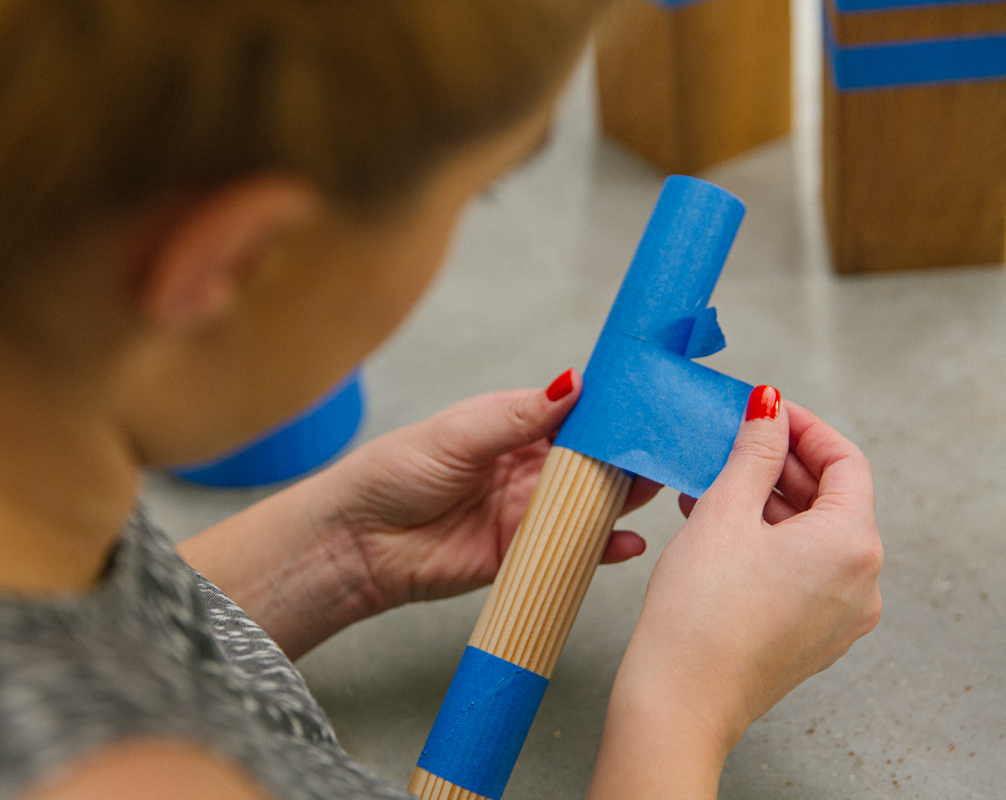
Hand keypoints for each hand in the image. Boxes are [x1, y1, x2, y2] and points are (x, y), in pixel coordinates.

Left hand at [322, 369, 659, 614]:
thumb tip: (573, 383)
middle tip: (661, 450)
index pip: (573, 415)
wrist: (357, 541)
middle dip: (625, 456)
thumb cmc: (394, 474)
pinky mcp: (521, 555)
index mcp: (511, 427)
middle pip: (590, 461)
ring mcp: (526, 513)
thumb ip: (518, 416)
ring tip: (652, 489)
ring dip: (622, 499)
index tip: (645, 404)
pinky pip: (572, 551)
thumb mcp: (458, 434)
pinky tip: (625, 542)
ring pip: (589, 504)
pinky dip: (602, 548)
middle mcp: (526, 469)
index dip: (608, 411)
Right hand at [589, 387, 881, 799]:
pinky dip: (768, 539)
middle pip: (833, 498)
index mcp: (851, 544)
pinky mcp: (812, 635)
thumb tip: (769, 409)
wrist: (679, 699)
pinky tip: (718, 527)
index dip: (803, 427)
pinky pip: (801, 569)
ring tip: (712, 485)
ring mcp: (840, 614)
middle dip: (780, 464)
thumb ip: (752, 453)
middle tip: (732, 441)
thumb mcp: (723, 511)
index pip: (845, 461)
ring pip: (813, 535)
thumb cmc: (699, 613)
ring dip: (768, 501)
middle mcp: (861, 582)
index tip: (765, 410)